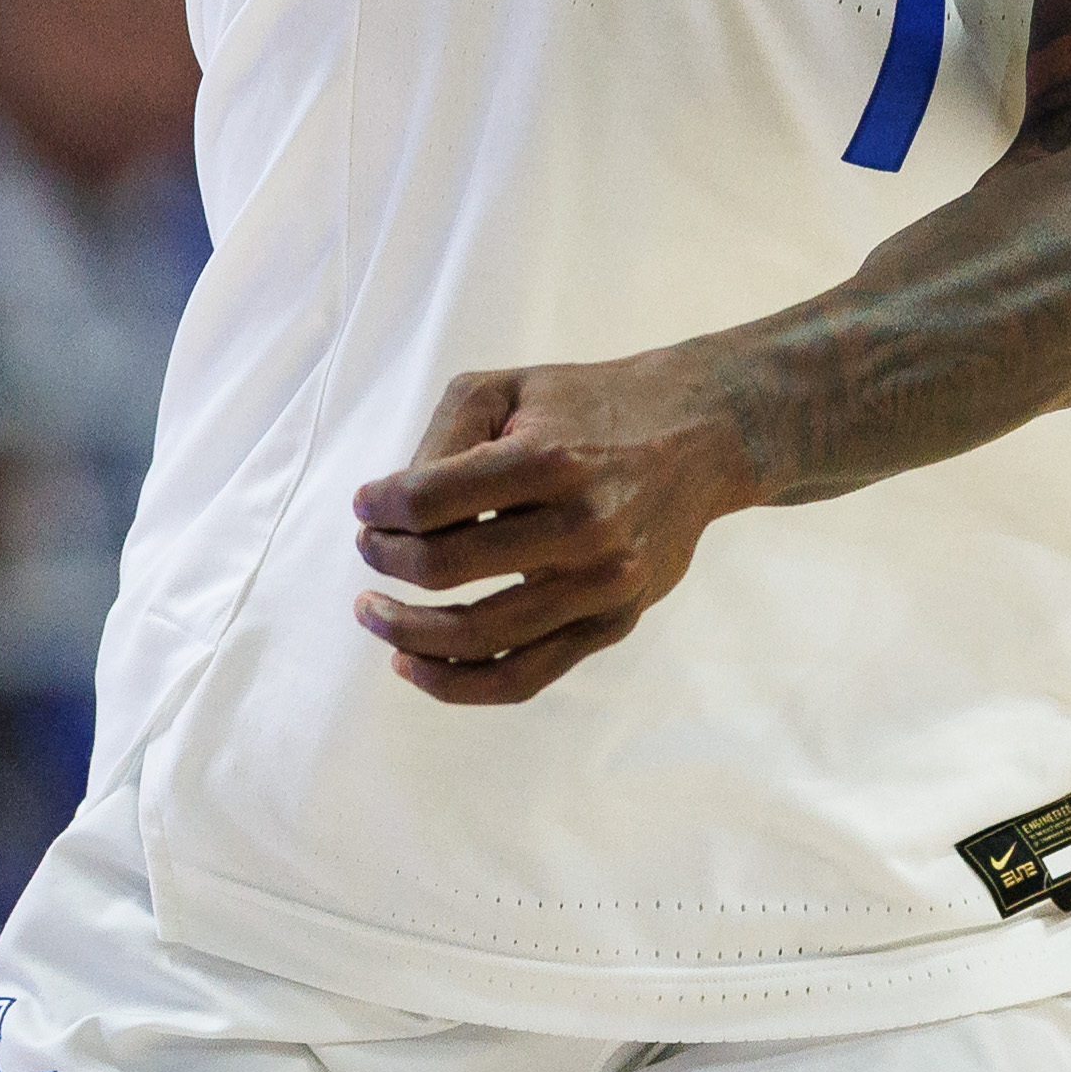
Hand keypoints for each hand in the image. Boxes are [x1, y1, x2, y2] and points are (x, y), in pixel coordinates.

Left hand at [350, 354, 762, 703]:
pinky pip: (523, 676)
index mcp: (553, 460)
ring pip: (477, 637)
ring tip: (372, 612)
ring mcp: (603, 584)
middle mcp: (583, 527)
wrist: (704, 434)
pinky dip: (456, 683)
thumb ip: (443, 437)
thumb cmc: (593, 408)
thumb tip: (390, 509)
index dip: (379, 507)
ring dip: (403, 631)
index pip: (428, 501)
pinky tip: (412, 664)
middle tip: (370, 549)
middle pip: (443, 567)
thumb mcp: (513, 388)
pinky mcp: (614, 621)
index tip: (366, 506)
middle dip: (384, 559)